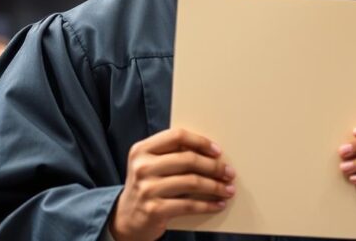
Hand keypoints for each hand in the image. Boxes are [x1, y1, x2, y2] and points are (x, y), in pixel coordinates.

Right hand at [110, 128, 233, 240]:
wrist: (126, 219)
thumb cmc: (147, 186)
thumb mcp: (150, 165)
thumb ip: (171, 154)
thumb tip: (211, 153)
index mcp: (142, 149)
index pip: (176, 136)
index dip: (200, 141)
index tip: (218, 151)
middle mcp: (142, 167)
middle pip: (188, 160)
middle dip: (214, 166)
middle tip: (229, 172)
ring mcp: (147, 189)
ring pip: (192, 182)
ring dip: (215, 186)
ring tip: (228, 189)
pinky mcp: (155, 209)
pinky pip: (189, 205)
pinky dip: (208, 205)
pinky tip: (219, 204)